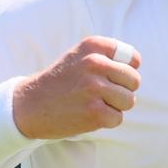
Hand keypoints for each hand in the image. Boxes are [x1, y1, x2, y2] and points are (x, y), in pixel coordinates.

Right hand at [12, 36, 141, 139]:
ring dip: (116, 106)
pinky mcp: (94, 112)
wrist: (30, 105)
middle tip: (102, 93)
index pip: (133, 58)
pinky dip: (107, 121)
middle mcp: (95, 63)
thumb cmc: (61, 80)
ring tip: (95, 103)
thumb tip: (136, 63)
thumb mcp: (80, 55)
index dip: (126, 71)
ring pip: (129, 100)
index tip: (110, 76)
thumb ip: (107, 54)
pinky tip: (89, 115)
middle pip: (134, 81)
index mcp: (93, 46)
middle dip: (123, 90)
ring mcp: (94, 88)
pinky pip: (118, 118)